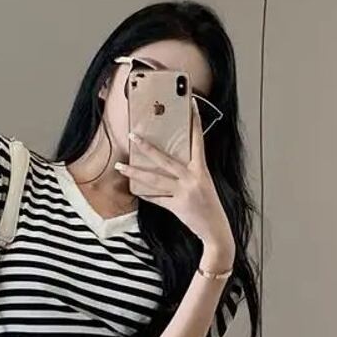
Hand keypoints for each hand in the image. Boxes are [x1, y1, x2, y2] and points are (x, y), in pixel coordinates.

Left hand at [115, 99, 233, 254]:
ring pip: (155, 180)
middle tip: (133, 136)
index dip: (195, 122)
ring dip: (136, 173)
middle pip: (165, 159)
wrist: (216, 231)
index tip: (191, 104)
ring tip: (121, 166)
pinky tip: (135, 190)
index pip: (198, 141)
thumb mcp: (204, 185)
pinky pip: (157, 199)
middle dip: (147, 147)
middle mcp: (193, 178)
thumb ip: (190, 173)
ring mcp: (184, 192)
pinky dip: (147, 195)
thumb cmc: (210, 207)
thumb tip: (171, 165)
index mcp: (202, 170)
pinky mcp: (178, 206)